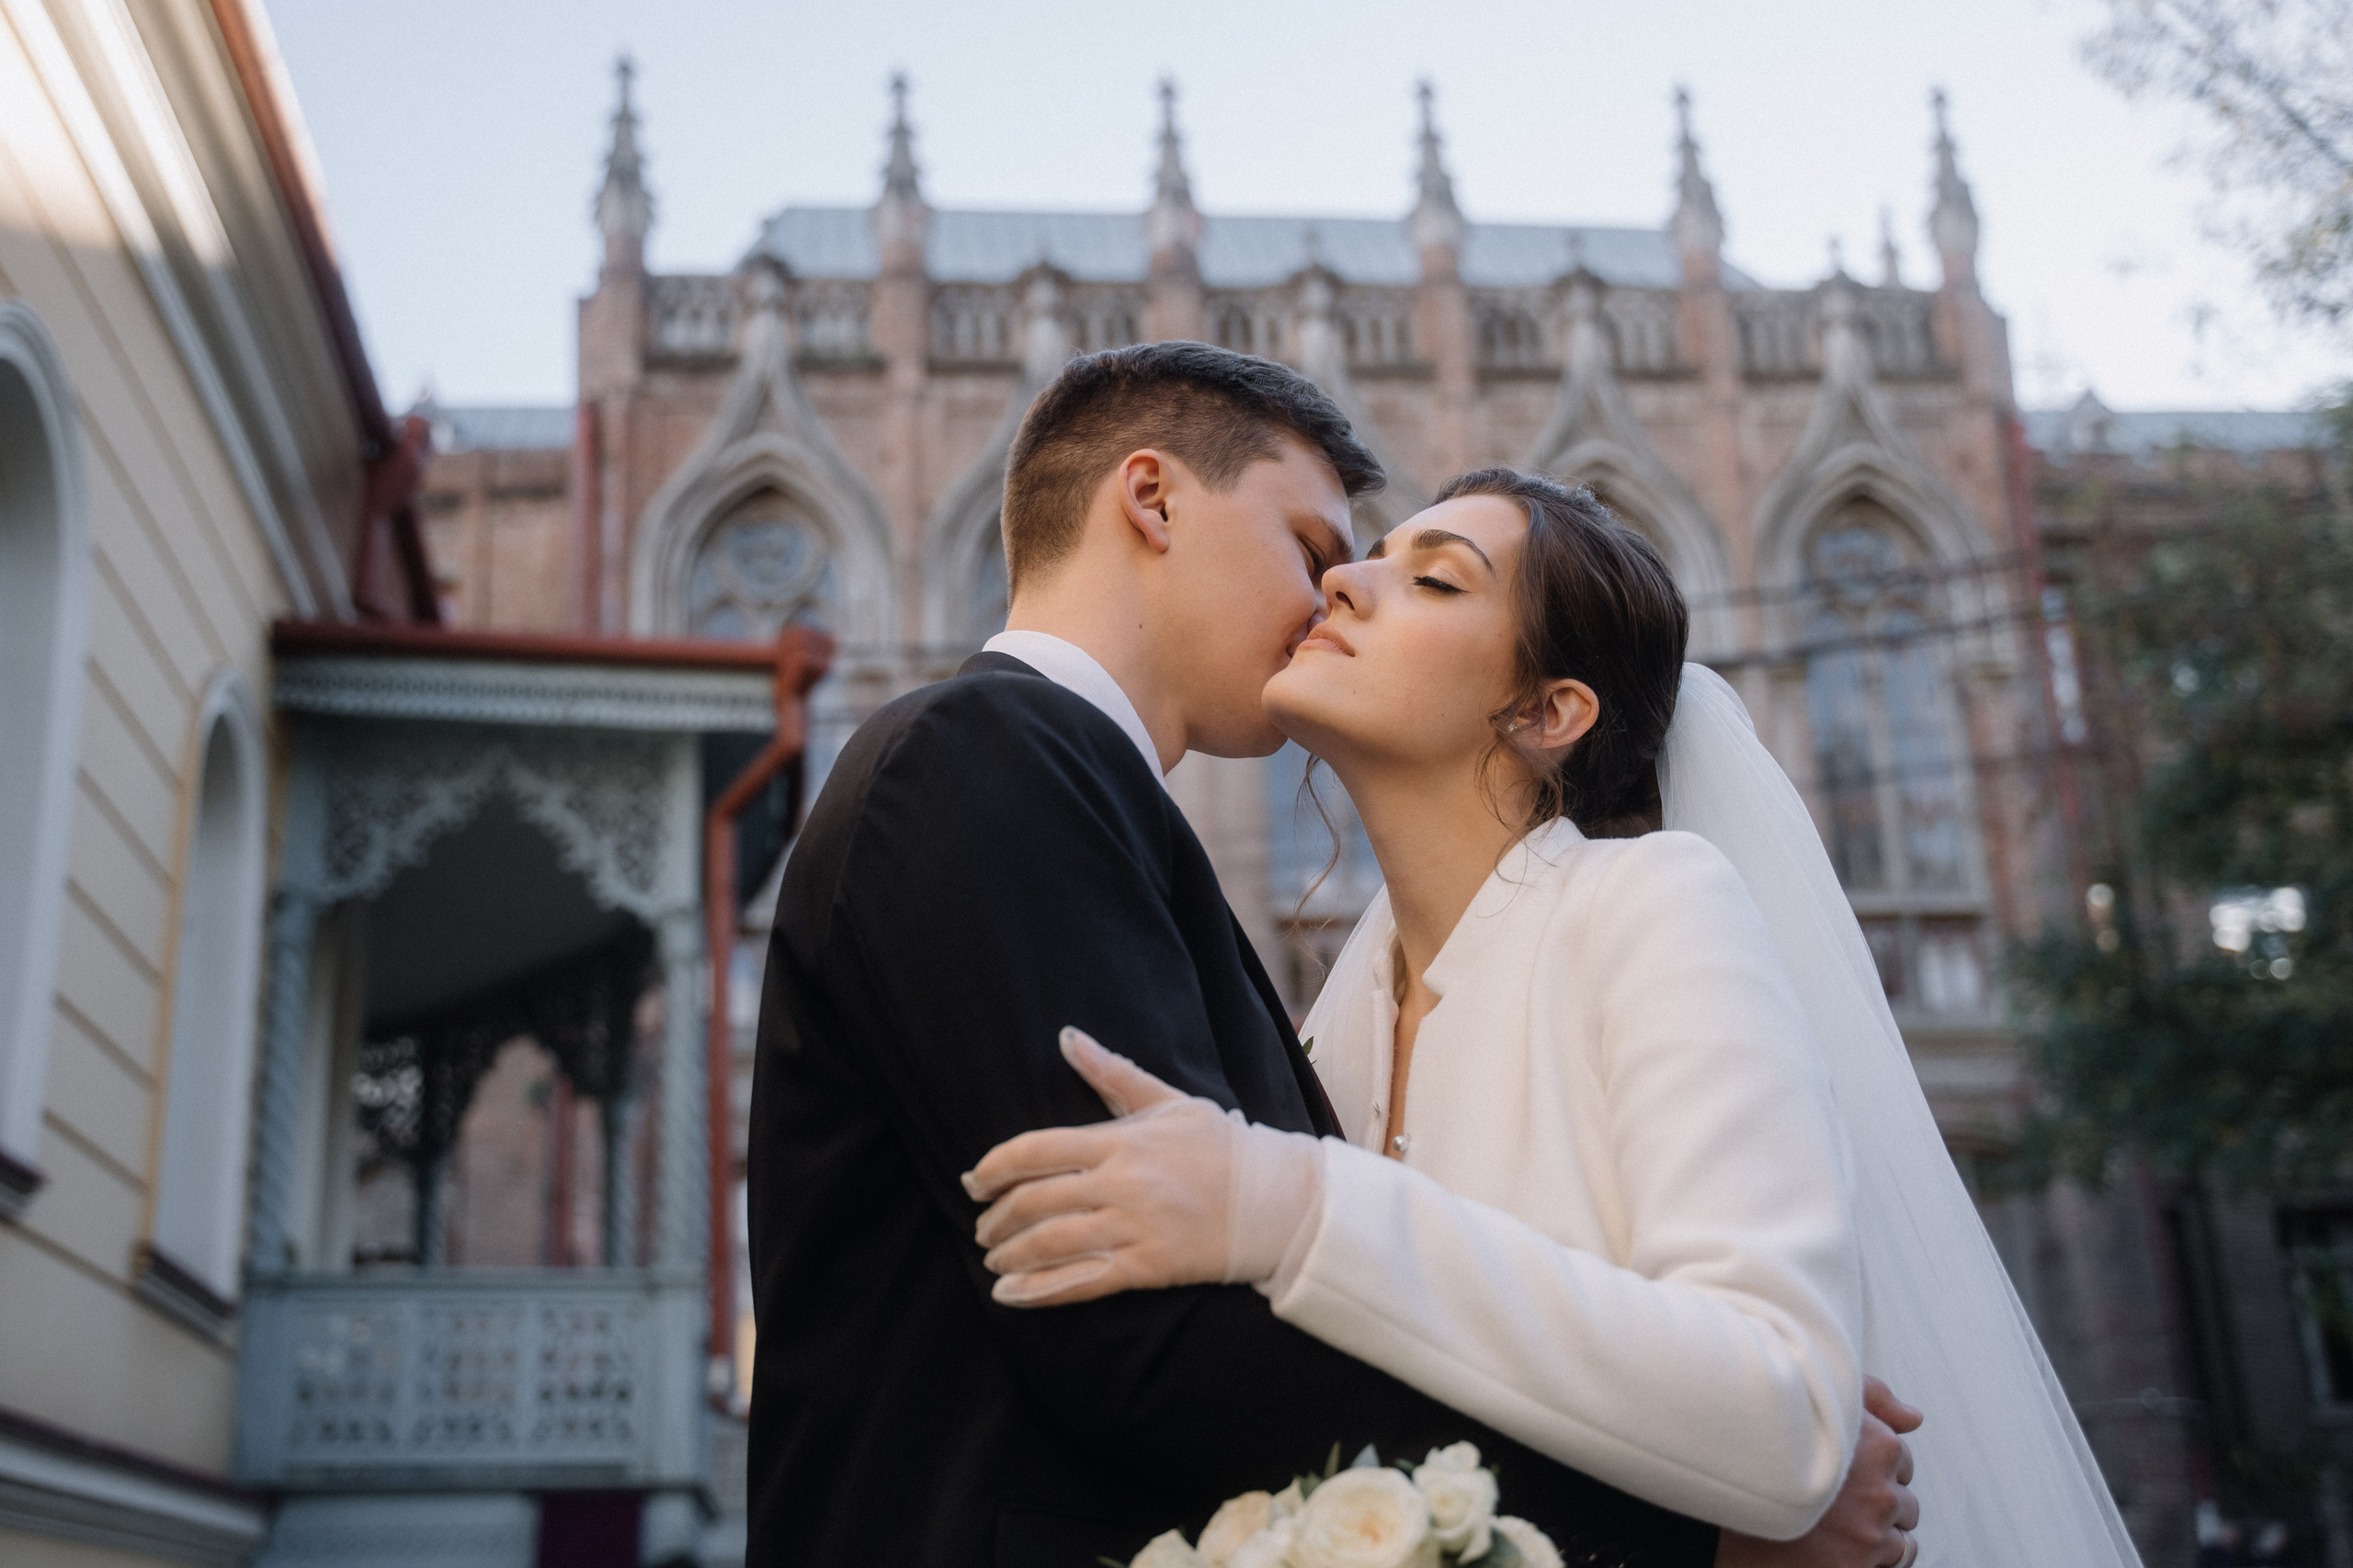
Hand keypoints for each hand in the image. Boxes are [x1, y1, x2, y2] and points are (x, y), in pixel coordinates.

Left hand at [961, 1028, 1240, 1305]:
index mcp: (1121, 1141)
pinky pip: (1082, 1282)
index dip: (995, 1167)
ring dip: (1010, 1253)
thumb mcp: (1169, 1100)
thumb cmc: (1221, 1146)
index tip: (973, 1180)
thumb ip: (1112, 1073)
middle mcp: (1122, 1183)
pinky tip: (1009, 1293)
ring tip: (992, 1257)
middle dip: (998, 1217)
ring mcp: (1135, 1227)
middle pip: (1036, 1201)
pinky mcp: (1149, 1266)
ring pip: (1051, 1243)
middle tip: (981, 1226)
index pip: (1037, 1150)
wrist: (1278, 1201)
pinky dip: (1039, 1290)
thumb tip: (1065, 1037)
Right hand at [1716, 1377, 1921, 1567]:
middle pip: (1904, 1501)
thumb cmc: (1759, 1449)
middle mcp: (1877, 1486)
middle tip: (1834, 1505)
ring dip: (1876, 1535)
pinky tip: (1837, 1548)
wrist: (1718, 1512)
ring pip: (1902, 1538)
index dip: (1870, 1467)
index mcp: (1874, 1443)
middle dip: (1877, 1503)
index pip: (1900, 1460)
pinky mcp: (1858, 1563)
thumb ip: (1869, 1397)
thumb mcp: (1809, 1402)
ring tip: (1834, 1530)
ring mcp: (1870, 1530)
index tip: (1840, 1474)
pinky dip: (1872, 1560)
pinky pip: (1892, 1563)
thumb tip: (1914, 1418)